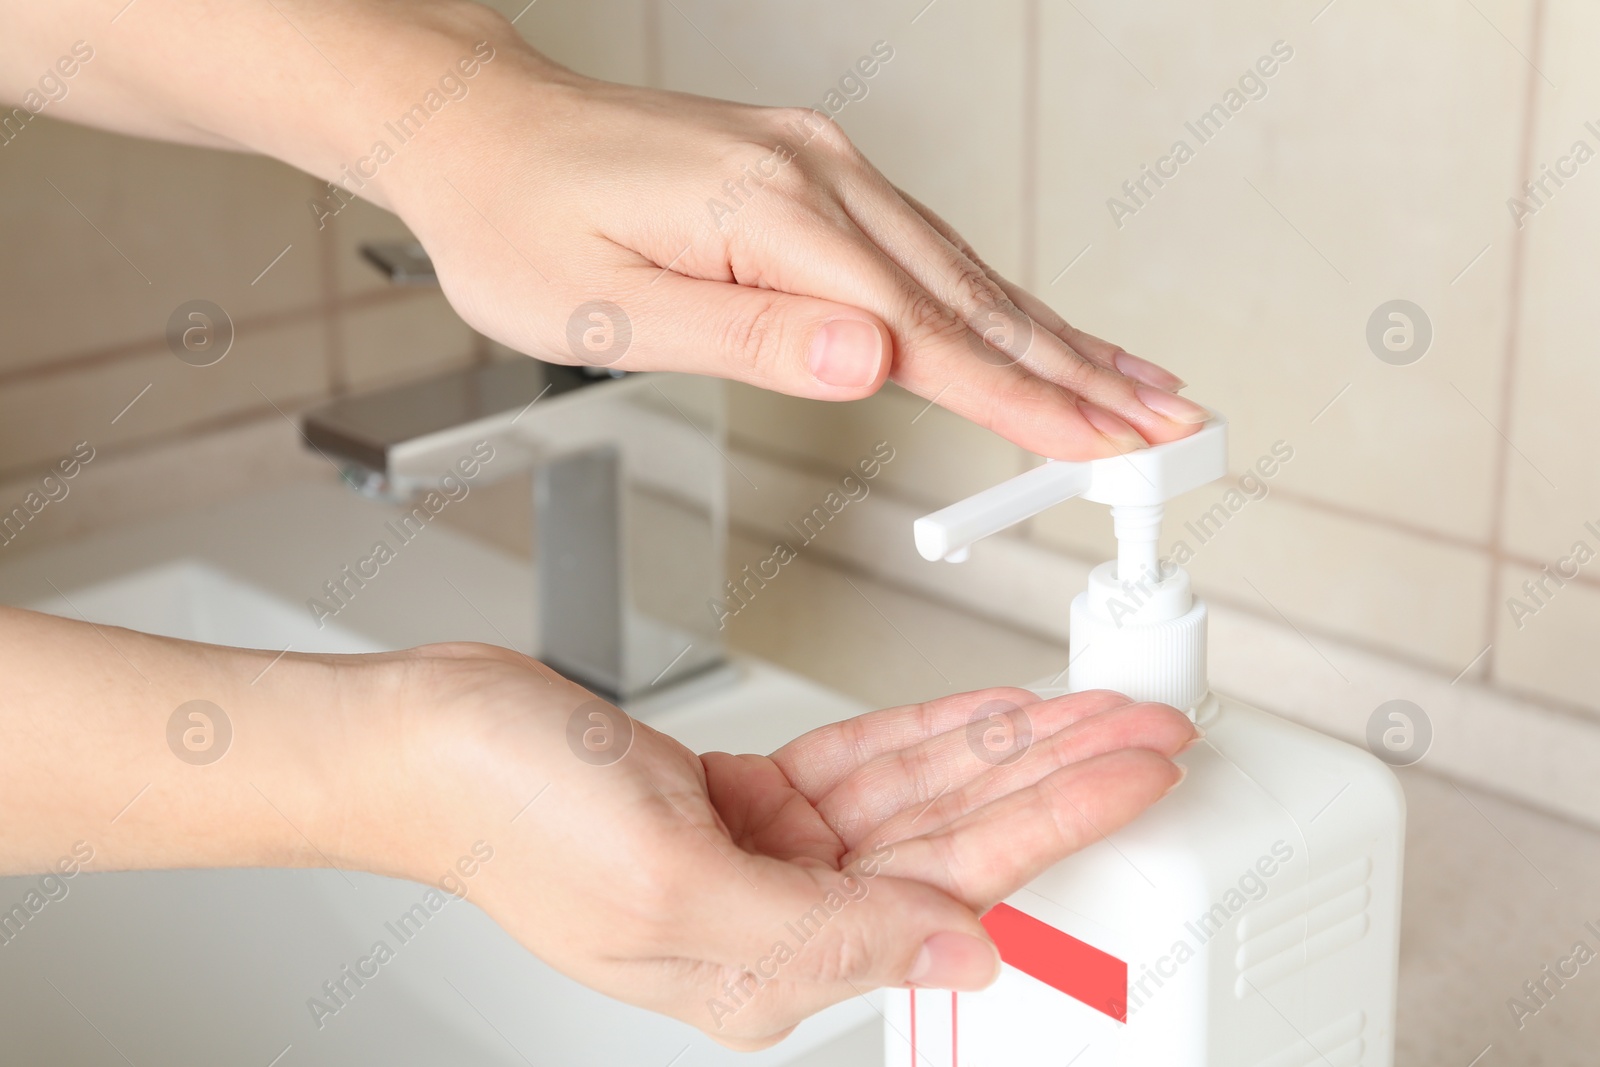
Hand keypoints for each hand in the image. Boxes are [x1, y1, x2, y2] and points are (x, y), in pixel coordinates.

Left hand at [388, 13, 1208, 459]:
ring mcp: (822, 167)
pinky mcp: (811, 172)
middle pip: (975, 297)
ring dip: (1054, 335)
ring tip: (1131, 383)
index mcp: (771, 218)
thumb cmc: (517, 224)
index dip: (1025, 402)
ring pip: (963, 270)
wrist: (478, 129)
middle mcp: (818, 178)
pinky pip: (924, 247)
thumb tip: (871, 365)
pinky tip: (1026, 324)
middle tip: (1170, 421)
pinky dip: (991, 298)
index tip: (1106, 445)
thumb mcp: (607, 313)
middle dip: (1079, 370)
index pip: (928, 336)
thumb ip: (749, 341)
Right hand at [393, 643, 1196, 1047]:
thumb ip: (829, 936)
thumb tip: (963, 956)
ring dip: (1003, 746)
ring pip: (919, 797)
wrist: (427, 740)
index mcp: (769, 969)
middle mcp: (781, 921)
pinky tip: (986, 711)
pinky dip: (926, 732)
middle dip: (1055, 778)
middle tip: (1144, 730)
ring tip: (1089, 708)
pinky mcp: (748, 801)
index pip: (955, 893)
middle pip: (956, 842)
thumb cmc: (509, 814)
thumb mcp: (672, 889)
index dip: (1059, 823)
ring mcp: (767, 859)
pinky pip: (863, 765)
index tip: (1135, 774)